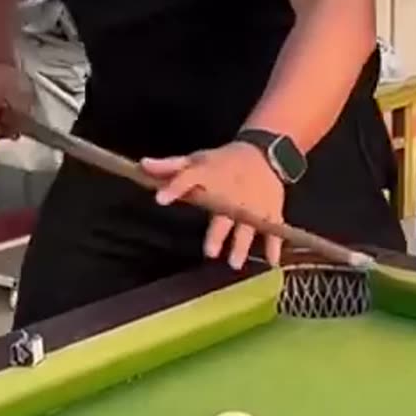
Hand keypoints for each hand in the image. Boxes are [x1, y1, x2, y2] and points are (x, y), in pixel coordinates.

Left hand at [141, 143, 284, 268]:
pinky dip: (274, 244)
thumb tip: (142, 165)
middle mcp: (231, 193)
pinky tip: (271, 261)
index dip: (174, 188)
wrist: (263, 153)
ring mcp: (252, 204)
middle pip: (222, 214)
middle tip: (210, 253)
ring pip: (247, 226)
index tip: (160, 199)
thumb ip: (171, 167)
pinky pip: (273, 228)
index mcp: (209, 176)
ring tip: (235, 262)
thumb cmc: (223, 161)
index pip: (188, 179)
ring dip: (241, 244)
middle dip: (217, 233)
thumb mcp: (196, 159)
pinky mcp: (270, 210)